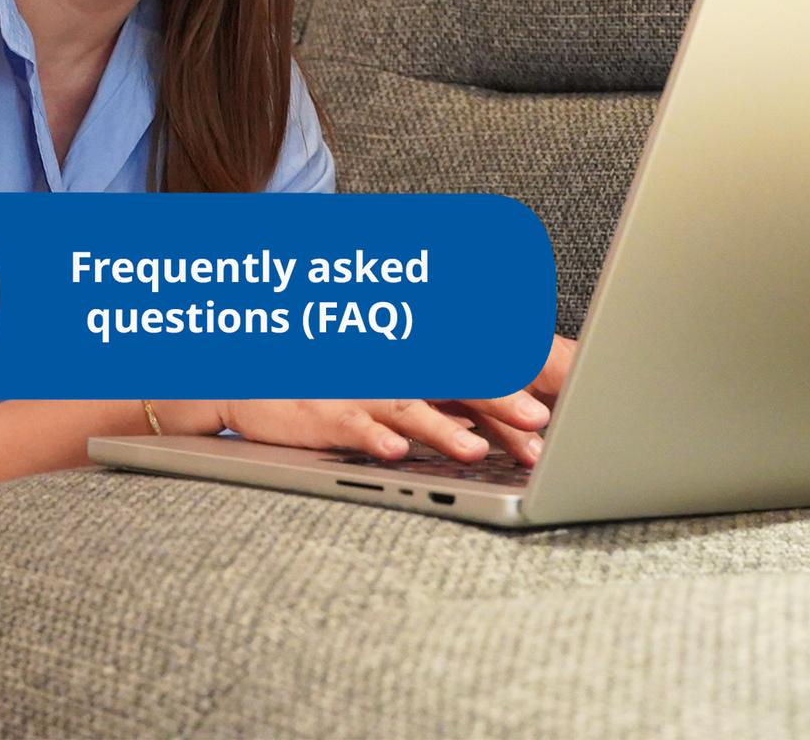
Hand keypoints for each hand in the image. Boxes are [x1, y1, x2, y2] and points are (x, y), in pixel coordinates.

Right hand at [213, 334, 578, 467]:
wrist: (252, 378)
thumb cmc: (328, 384)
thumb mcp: (389, 385)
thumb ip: (437, 401)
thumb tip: (487, 426)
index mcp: (415, 358)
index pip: (474, 366)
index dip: (516, 383)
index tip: (558, 407)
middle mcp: (391, 367)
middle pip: (451, 379)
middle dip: (497, 399)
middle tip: (539, 420)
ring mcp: (356, 387)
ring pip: (406, 403)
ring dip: (441, 427)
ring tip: (476, 450)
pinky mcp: (321, 411)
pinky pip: (351, 422)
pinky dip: (373, 434)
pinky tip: (396, 450)